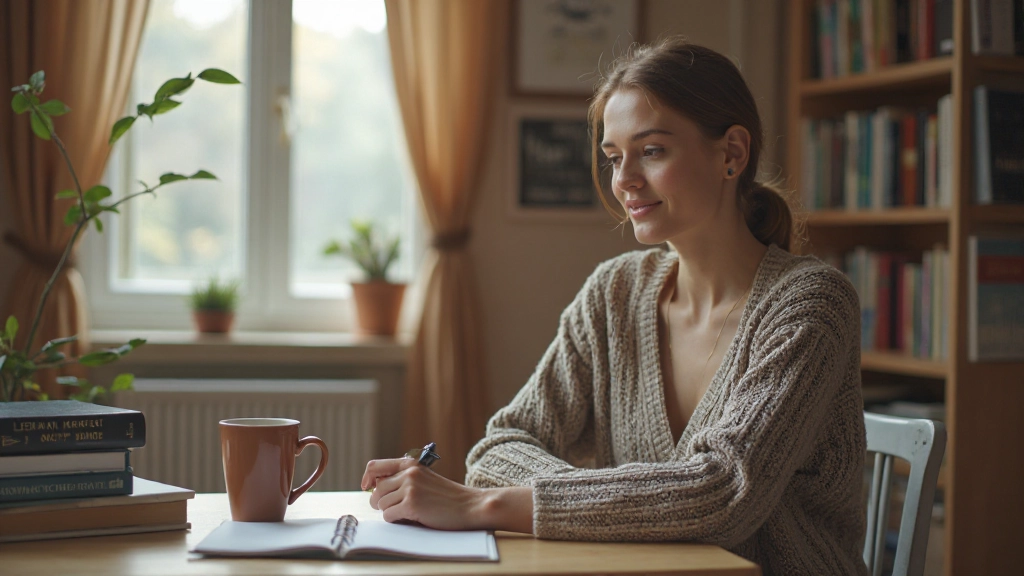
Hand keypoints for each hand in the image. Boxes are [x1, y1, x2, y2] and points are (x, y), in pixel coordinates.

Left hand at [360, 457, 489, 529]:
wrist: (470, 505)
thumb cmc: (447, 496)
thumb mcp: (424, 478)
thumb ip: (403, 478)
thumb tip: (374, 487)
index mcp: (410, 464)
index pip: (374, 466)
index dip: (367, 479)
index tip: (367, 488)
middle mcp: (409, 473)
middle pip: (376, 489)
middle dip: (379, 502)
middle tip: (391, 508)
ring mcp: (410, 488)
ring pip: (381, 503)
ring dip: (390, 512)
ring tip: (406, 513)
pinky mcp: (412, 504)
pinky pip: (389, 515)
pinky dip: (396, 520)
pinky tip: (410, 518)